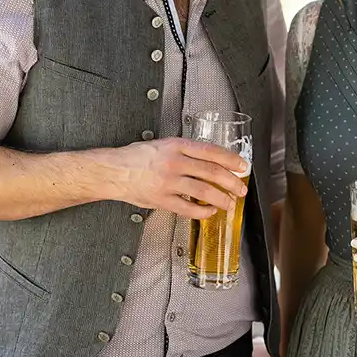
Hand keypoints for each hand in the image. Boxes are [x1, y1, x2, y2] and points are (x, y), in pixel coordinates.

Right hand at [87, 138, 248, 218]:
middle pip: (211, 172)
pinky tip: (209, 212)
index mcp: (177, 145)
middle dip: (231, 182)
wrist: (114, 170)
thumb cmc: (137, 156)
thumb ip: (184, 151)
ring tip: (230, 204)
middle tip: (241, 189)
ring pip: (203, 191)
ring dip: (221, 199)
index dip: (230, 159)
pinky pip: (187, 208)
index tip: (242, 166)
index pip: (211, 151)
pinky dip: (202, 211)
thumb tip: (209, 159)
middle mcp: (174, 162)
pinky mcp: (161, 199)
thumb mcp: (163, 144)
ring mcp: (168, 181)